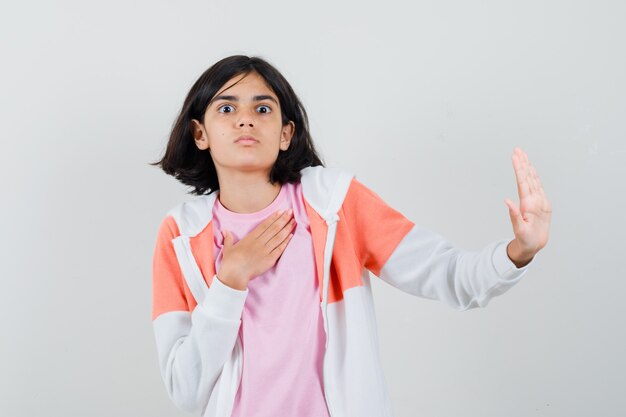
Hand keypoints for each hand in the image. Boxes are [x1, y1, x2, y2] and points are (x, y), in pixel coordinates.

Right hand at [217, 209, 295, 288]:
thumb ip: (228, 238)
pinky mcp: (269, 260)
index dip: (273, 217)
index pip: (264, 225)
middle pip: (274, 229)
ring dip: (287, 228)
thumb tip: (225, 231)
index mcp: (250, 238)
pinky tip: (291, 235)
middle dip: (283, 219)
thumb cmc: (230, 263)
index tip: (281, 211)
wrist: (234, 275)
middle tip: (291, 211)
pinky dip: (286, 242)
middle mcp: (259, 243)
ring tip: (294, 221)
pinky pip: (279, 249)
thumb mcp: (228, 248)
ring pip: (278, 237)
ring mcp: (265, 251)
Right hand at [504, 148, 551, 265]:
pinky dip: (533, 175)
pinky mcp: (543, 202)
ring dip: (528, 166)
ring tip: (522, 154)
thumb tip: (507, 201)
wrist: (538, 245)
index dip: (519, 168)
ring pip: (534, 179)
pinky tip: (530, 168)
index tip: (515, 157)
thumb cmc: (527, 239)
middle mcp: (538, 200)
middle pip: (529, 177)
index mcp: (531, 205)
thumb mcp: (519, 230)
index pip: (523, 182)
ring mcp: (542, 200)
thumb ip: (514, 215)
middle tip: (517, 149)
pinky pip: (537, 185)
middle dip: (523, 162)